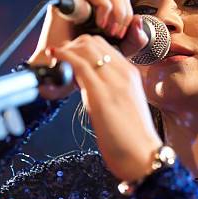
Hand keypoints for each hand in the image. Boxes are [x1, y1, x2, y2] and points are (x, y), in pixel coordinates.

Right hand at [28, 0, 143, 100]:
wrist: (66, 71)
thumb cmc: (88, 61)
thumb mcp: (119, 50)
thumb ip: (134, 38)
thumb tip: (140, 20)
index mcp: (102, 7)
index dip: (128, 13)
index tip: (123, 35)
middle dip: (123, 12)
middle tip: (116, 33)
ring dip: (113, 7)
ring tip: (107, 28)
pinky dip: (102, 4)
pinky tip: (99, 23)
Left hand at [48, 33, 162, 182]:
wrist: (142, 156)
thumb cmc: (133, 139)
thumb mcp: (125, 106)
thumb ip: (110, 91)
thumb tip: (88, 86)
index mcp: (131, 75)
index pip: (105, 47)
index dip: (83, 49)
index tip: (72, 60)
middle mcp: (124, 73)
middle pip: (93, 42)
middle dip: (72, 46)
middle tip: (61, 61)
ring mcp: (114, 81)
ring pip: (85, 48)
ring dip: (66, 51)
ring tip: (57, 64)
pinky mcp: (100, 93)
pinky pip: (77, 64)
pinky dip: (62, 58)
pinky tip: (55, 64)